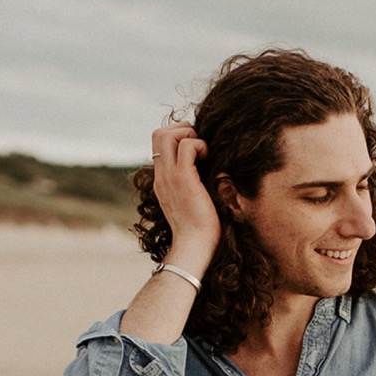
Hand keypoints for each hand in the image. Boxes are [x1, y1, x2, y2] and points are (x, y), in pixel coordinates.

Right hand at [150, 122, 220, 273]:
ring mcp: (169, 176)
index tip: (196, 147)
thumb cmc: (199, 230)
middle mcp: (162, 176)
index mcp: (162, 181)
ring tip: (203, 152)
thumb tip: (217, 172)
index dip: (177, 136)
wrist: (194, 246)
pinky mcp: (183, 179)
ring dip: (189, 134)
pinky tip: (209, 159)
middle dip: (181, 128)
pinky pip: (187, 146)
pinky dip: (199, 145)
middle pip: (158, 133)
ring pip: (167, 134)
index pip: (159, 145)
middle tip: (199, 143)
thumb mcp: (194, 204)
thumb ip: (196, 187)